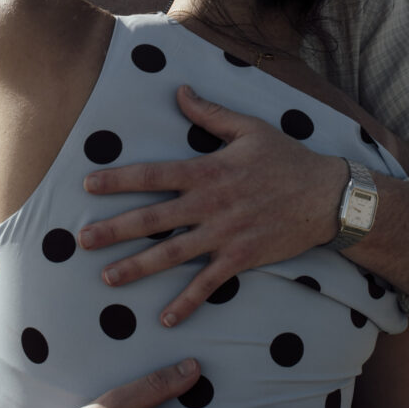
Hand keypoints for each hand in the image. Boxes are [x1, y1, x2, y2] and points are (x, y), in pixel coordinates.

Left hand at [79, 86, 344, 325]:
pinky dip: (187, 301)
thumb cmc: (287, 159)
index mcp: (208, 171)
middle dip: (114, 230)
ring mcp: (225, 235)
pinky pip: (209, 284)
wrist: (327, 197)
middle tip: (81, 240)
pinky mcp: (241, 259)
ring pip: (172, 254)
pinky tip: (165, 317)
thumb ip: (210, 113)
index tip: (87, 185)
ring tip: (107, 279)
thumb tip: (179, 90)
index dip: (119, 180)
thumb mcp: (249, 128)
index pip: (154, 175)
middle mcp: (210, 204)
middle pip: (153, 219)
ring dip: (138, 267)